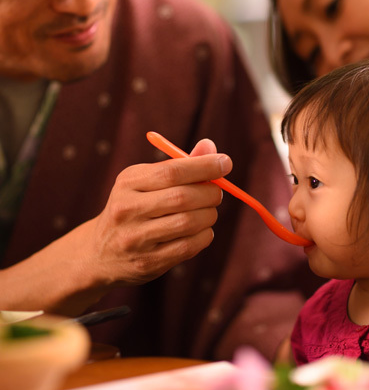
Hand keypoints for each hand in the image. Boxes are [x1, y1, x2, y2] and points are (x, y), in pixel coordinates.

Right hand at [0, 139, 231, 314]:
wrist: (99, 253)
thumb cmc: (134, 207)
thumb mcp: (146, 181)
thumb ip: (179, 165)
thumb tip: (211, 148)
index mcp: (128, 182)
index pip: (172, 171)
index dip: (204, 166)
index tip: (225, 163)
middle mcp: (127, 209)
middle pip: (183, 197)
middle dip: (210, 192)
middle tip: (217, 192)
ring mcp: (136, 239)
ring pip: (189, 223)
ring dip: (209, 215)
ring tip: (208, 211)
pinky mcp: (147, 263)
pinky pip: (189, 246)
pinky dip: (204, 235)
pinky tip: (201, 230)